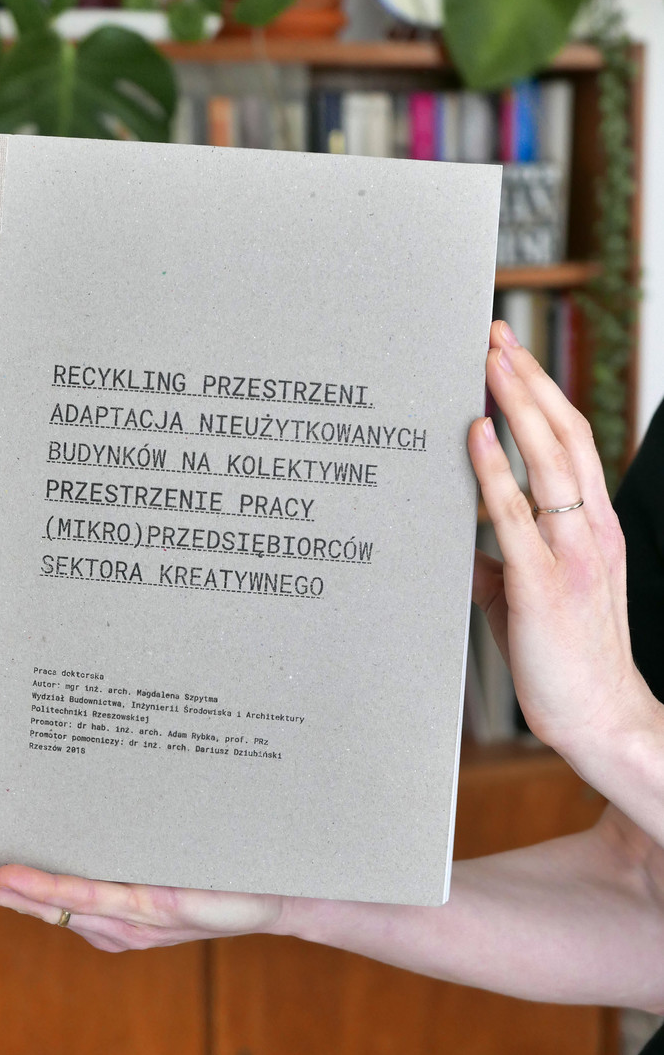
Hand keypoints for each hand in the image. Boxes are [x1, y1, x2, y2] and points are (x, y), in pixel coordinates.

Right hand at [0, 834, 282, 951]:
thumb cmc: (228, 858)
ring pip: (44, 900)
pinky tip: (10, 876)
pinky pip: (92, 899)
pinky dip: (47, 889)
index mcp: (102, 894)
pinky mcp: (156, 906)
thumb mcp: (164, 837)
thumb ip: (119, 827)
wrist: (291, 883)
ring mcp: (129, 911)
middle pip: (21, 896)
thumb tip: (77, 790)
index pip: (25, 881)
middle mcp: (106, 910)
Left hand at [468, 320, 655, 756]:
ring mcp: (572, 555)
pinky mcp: (543, 586)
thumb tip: (457, 547)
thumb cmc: (563, 655)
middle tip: (496, 335)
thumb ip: (496, 563)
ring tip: (490, 361)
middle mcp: (590, 529)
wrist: (599, 719)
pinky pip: (515, 516)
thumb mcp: (529, 595)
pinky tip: (474, 434)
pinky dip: (494, 470)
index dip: (544, 396)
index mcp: (592, 526)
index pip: (573, 444)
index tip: (513, 357)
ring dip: (519, 405)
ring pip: (552, 460)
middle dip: (530, 380)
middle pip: (567, 435)